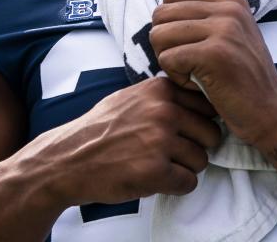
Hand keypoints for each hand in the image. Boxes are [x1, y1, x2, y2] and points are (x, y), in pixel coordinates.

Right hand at [29, 77, 220, 206]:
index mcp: (160, 90)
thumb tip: (198, 98)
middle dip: (196, 147)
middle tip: (172, 154)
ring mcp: (160, 141)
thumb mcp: (130, 97)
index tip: (184, 132)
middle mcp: (163, 111)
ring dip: (185, 168)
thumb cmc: (99, 130)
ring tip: (159, 166)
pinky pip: (189, 182)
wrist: (66, 160)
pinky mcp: (155, 171)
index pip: (207, 106)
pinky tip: (156, 180)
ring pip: (201, 160)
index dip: (198, 123)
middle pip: (210, 134)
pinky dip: (176, 186)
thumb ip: (163, 96)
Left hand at [149, 0, 276, 145]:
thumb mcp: (230, 35)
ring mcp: (224, 29)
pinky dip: (176, 78)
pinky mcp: (214, 53)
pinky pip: (167, 59)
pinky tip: (198, 85)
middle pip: (161, 13)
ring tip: (194, 74)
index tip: (189, 43)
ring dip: (169, 61)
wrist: (270, 113)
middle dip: (165, 43)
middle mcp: (229, 7)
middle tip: (187, 63)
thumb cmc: (241, 79)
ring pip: (159, 35)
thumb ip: (202, 16)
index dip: (170, 20)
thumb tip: (161, 8)